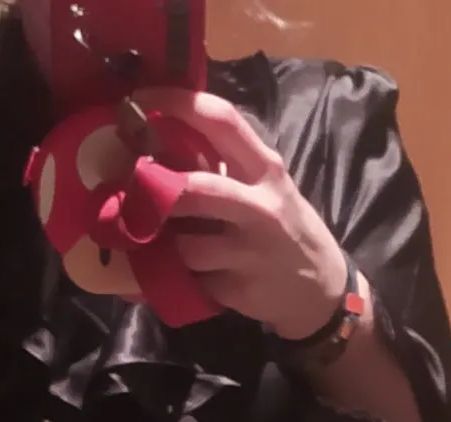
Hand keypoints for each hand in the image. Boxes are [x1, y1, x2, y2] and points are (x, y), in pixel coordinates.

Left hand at [131, 88, 347, 339]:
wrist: (320, 288)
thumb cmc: (282, 228)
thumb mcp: (265, 187)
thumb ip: (223, 165)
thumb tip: (156, 143)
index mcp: (265, 168)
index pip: (221, 119)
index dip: (174, 104)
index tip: (135, 102)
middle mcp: (261, 206)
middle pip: (195, 189)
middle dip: (156, 191)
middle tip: (130, 193)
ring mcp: (251, 252)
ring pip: (184, 245)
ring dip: (161, 247)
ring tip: (157, 245)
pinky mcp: (238, 289)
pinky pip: (187, 281)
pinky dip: (166, 279)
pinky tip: (171, 276)